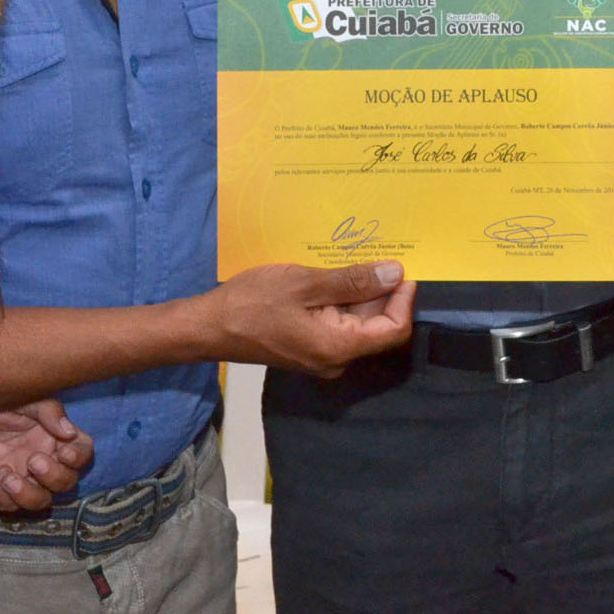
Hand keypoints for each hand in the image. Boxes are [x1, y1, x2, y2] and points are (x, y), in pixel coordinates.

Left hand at [0, 399, 93, 514]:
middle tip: (33, 460)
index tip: (63, 450)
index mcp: (52, 435)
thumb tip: (69, 433)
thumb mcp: (23, 398)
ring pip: (42, 502)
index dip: (80, 457)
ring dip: (31, 493)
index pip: (82, 453)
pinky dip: (9, 497)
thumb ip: (48, 412)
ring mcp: (19, 477)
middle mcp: (41, 458)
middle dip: (55, 477)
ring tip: (9, 474)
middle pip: (67, 483)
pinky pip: (11, 507)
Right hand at [204, 260, 416, 376]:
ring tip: (354, 259)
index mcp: (339, 347)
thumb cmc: (253, 303)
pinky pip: (339, 323)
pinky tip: (334, 274)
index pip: (395, 330)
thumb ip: (353, 281)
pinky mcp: (310, 346)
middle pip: (378, 325)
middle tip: (378, 254)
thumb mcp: (305, 283)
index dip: (404, 299)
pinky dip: (343, 299)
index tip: (402, 269)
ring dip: (361, 292)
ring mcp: (322, 354)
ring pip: (358, 322)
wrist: (209, 327)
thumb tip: (395, 273)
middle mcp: (336, 359)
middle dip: (383, 291)